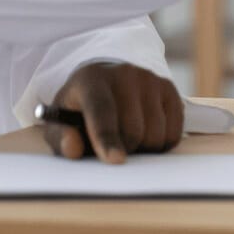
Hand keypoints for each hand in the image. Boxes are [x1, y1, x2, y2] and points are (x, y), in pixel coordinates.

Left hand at [42, 61, 185, 164]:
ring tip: (128, 138)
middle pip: (132, 131)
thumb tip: (73, 147)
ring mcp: (149, 79)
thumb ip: (60, 137)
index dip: (107, 138)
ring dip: (143, 149)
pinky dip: (161, 143)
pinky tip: (146, 132)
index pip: (102, 111)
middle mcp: (124, 73)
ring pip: (155, 134)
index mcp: (91, 80)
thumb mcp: (61, 120)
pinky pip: (173, 132)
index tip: (115, 160)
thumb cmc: (81, 107)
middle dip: (124, 150)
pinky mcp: (168, 88)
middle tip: (112, 147)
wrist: (106, 78)